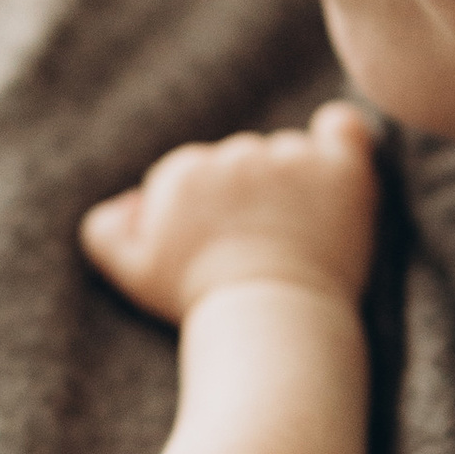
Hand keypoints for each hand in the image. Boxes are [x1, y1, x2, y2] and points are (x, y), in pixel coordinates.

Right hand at [82, 102, 377, 323]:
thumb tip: (129, 202)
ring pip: (288, 155)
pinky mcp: (339, 170)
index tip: (220, 246)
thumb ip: (109, 230)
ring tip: (296, 236)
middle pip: (241, 162)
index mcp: (182, 172)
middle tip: (259, 246)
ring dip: (292, 184)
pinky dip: (342, 136)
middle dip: (248, 196)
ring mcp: (289, 160)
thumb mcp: (134, 274)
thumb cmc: (201, 303)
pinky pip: (345, 131)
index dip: (208, 211)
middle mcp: (234, 154)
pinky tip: (337, 153)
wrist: (270, 322)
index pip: (194, 174)